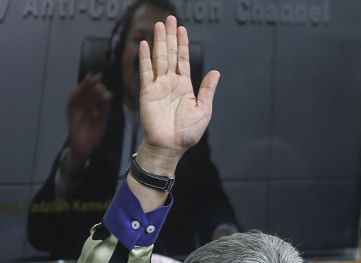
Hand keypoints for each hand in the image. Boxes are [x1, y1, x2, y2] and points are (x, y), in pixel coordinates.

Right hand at [65, 73, 112, 172]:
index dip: (96, 85)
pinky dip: (74, 96)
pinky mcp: (70, 116)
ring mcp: (76, 110)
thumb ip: (104, 108)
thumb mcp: (102, 119)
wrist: (84, 149)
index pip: (93, 93)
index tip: (100, 77)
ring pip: (78, 95)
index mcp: (90, 107)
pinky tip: (78, 90)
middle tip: (97, 75)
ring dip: (83, 87)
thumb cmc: (92, 134)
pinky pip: (71, 104)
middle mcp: (82, 107)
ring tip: (90, 80)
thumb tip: (108, 94)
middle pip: (85, 92)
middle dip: (90, 83)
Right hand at [136, 15, 219, 175]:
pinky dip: (145, 58)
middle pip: (170, 54)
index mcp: (184, 86)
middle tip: (169, 18)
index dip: (183, 44)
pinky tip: (145, 45)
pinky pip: (145, 72)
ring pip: (159, 59)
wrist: (170, 147)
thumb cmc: (187, 134)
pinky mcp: (147, 93)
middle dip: (170, 36)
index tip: (182, 28)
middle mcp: (170, 83)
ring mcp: (158, 86)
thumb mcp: (203, 110)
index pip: (183, 60)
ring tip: (159, 25)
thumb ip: (207, 90)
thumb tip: (215, 72)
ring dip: (159, 42)